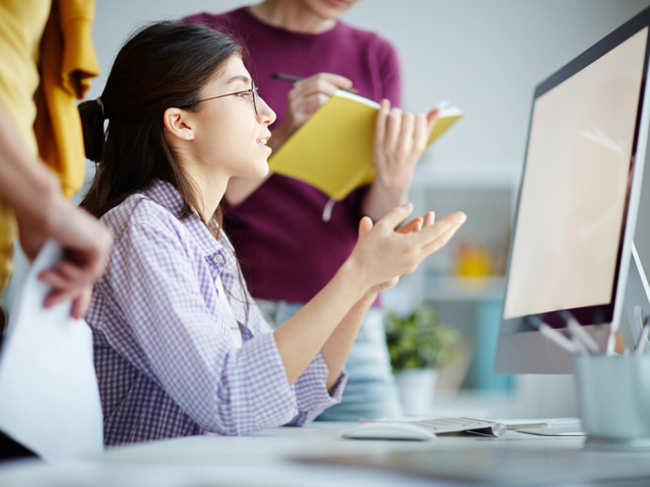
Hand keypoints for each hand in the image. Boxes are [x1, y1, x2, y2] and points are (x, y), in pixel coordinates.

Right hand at [15, 194, 111, 318]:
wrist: (36, 207)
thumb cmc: (35, 226)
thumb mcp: (43, 259)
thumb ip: (54, 276)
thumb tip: (55, 298)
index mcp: (84, 245)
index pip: (86, 274)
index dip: (80, 296)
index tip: (74, 315)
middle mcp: (96, 243)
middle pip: (87, 279)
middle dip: (69, 296)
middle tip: (49, 306)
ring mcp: (102, 243)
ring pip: (88, 279)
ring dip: (63, 283)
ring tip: (44, 277)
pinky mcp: (102, 244)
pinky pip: (90, 273)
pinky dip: (72, 276)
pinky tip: (58, 267)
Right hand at [280, 73, 352, 134]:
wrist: (286, 137)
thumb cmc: (303, 120)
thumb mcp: (309, 104)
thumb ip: (323, 95)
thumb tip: (349, 92)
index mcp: (299, 88)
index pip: (319, 77)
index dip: (336, 79)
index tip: (349, 85)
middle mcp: (295, 95)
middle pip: (319, 84)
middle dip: (335, 90)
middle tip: (347, 97)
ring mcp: (294, 106)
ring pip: (319, 98)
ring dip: (333, 102)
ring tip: (340, 109)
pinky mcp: (296, 119)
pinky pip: (317, 113)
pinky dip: (327, 113)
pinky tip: (333, 118)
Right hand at [351, 204, 464, 295]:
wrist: (359, 275)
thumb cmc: (367, 250)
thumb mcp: (380, 227)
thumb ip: (396, 214)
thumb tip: (410, 206)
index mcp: (410, 245)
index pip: (435, 231)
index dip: (450, 221)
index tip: (462, 214)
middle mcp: (415, 256)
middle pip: (440, 241)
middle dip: (452, 228)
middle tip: (462, 218)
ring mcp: (413, 264)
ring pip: (433, 247)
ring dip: (442, 235)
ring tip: (450, 226)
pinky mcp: (408, 267)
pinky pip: (424, 251)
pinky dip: (430, 241)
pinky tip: (431, 235)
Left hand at [373, 100, 439, 200]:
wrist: (393, 177)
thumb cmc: (409, 157)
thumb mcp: (421, 144)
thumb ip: (429, 125)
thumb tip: (439, 108)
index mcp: (418, 146)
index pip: (419, 118)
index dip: (417, 117)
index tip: (414, 122)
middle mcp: (404, 147)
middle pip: (407, 116)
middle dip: (406, 115)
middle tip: (403, 120)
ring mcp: (390, 146)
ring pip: (394, 116)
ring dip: (395, 112)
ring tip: (395, 116)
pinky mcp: (378, 144)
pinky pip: (380, 123)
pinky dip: (382, 111)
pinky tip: (385, 104)